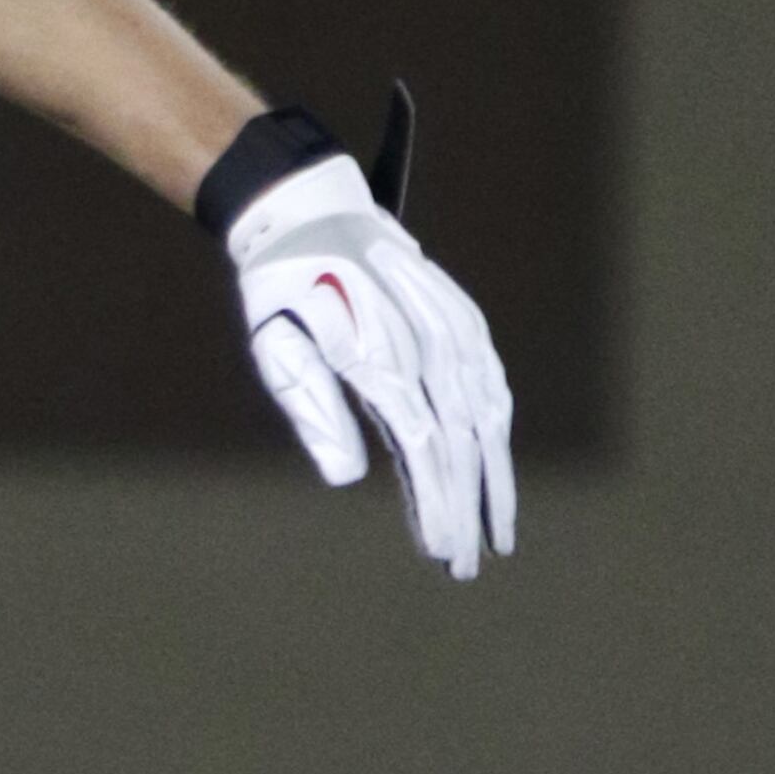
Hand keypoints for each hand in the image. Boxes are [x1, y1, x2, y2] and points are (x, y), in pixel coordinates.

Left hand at [208, 99, 517, 579]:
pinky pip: (490, 381)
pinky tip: (497, 468)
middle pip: (463, 438)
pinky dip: (497, 429)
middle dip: (469, 506)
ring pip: (487, 413)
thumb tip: (348, 480)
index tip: (442, 552)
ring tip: (496, 534)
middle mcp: (424, 340)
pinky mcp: (461, 318)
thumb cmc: (281, 288)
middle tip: (468, 566)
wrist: (308, 207)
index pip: (424, 444)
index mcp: (378, 352)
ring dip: (494, 476)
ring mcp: (450, 326)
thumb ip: (313, 410)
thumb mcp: (276, 347)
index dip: (438, 501)